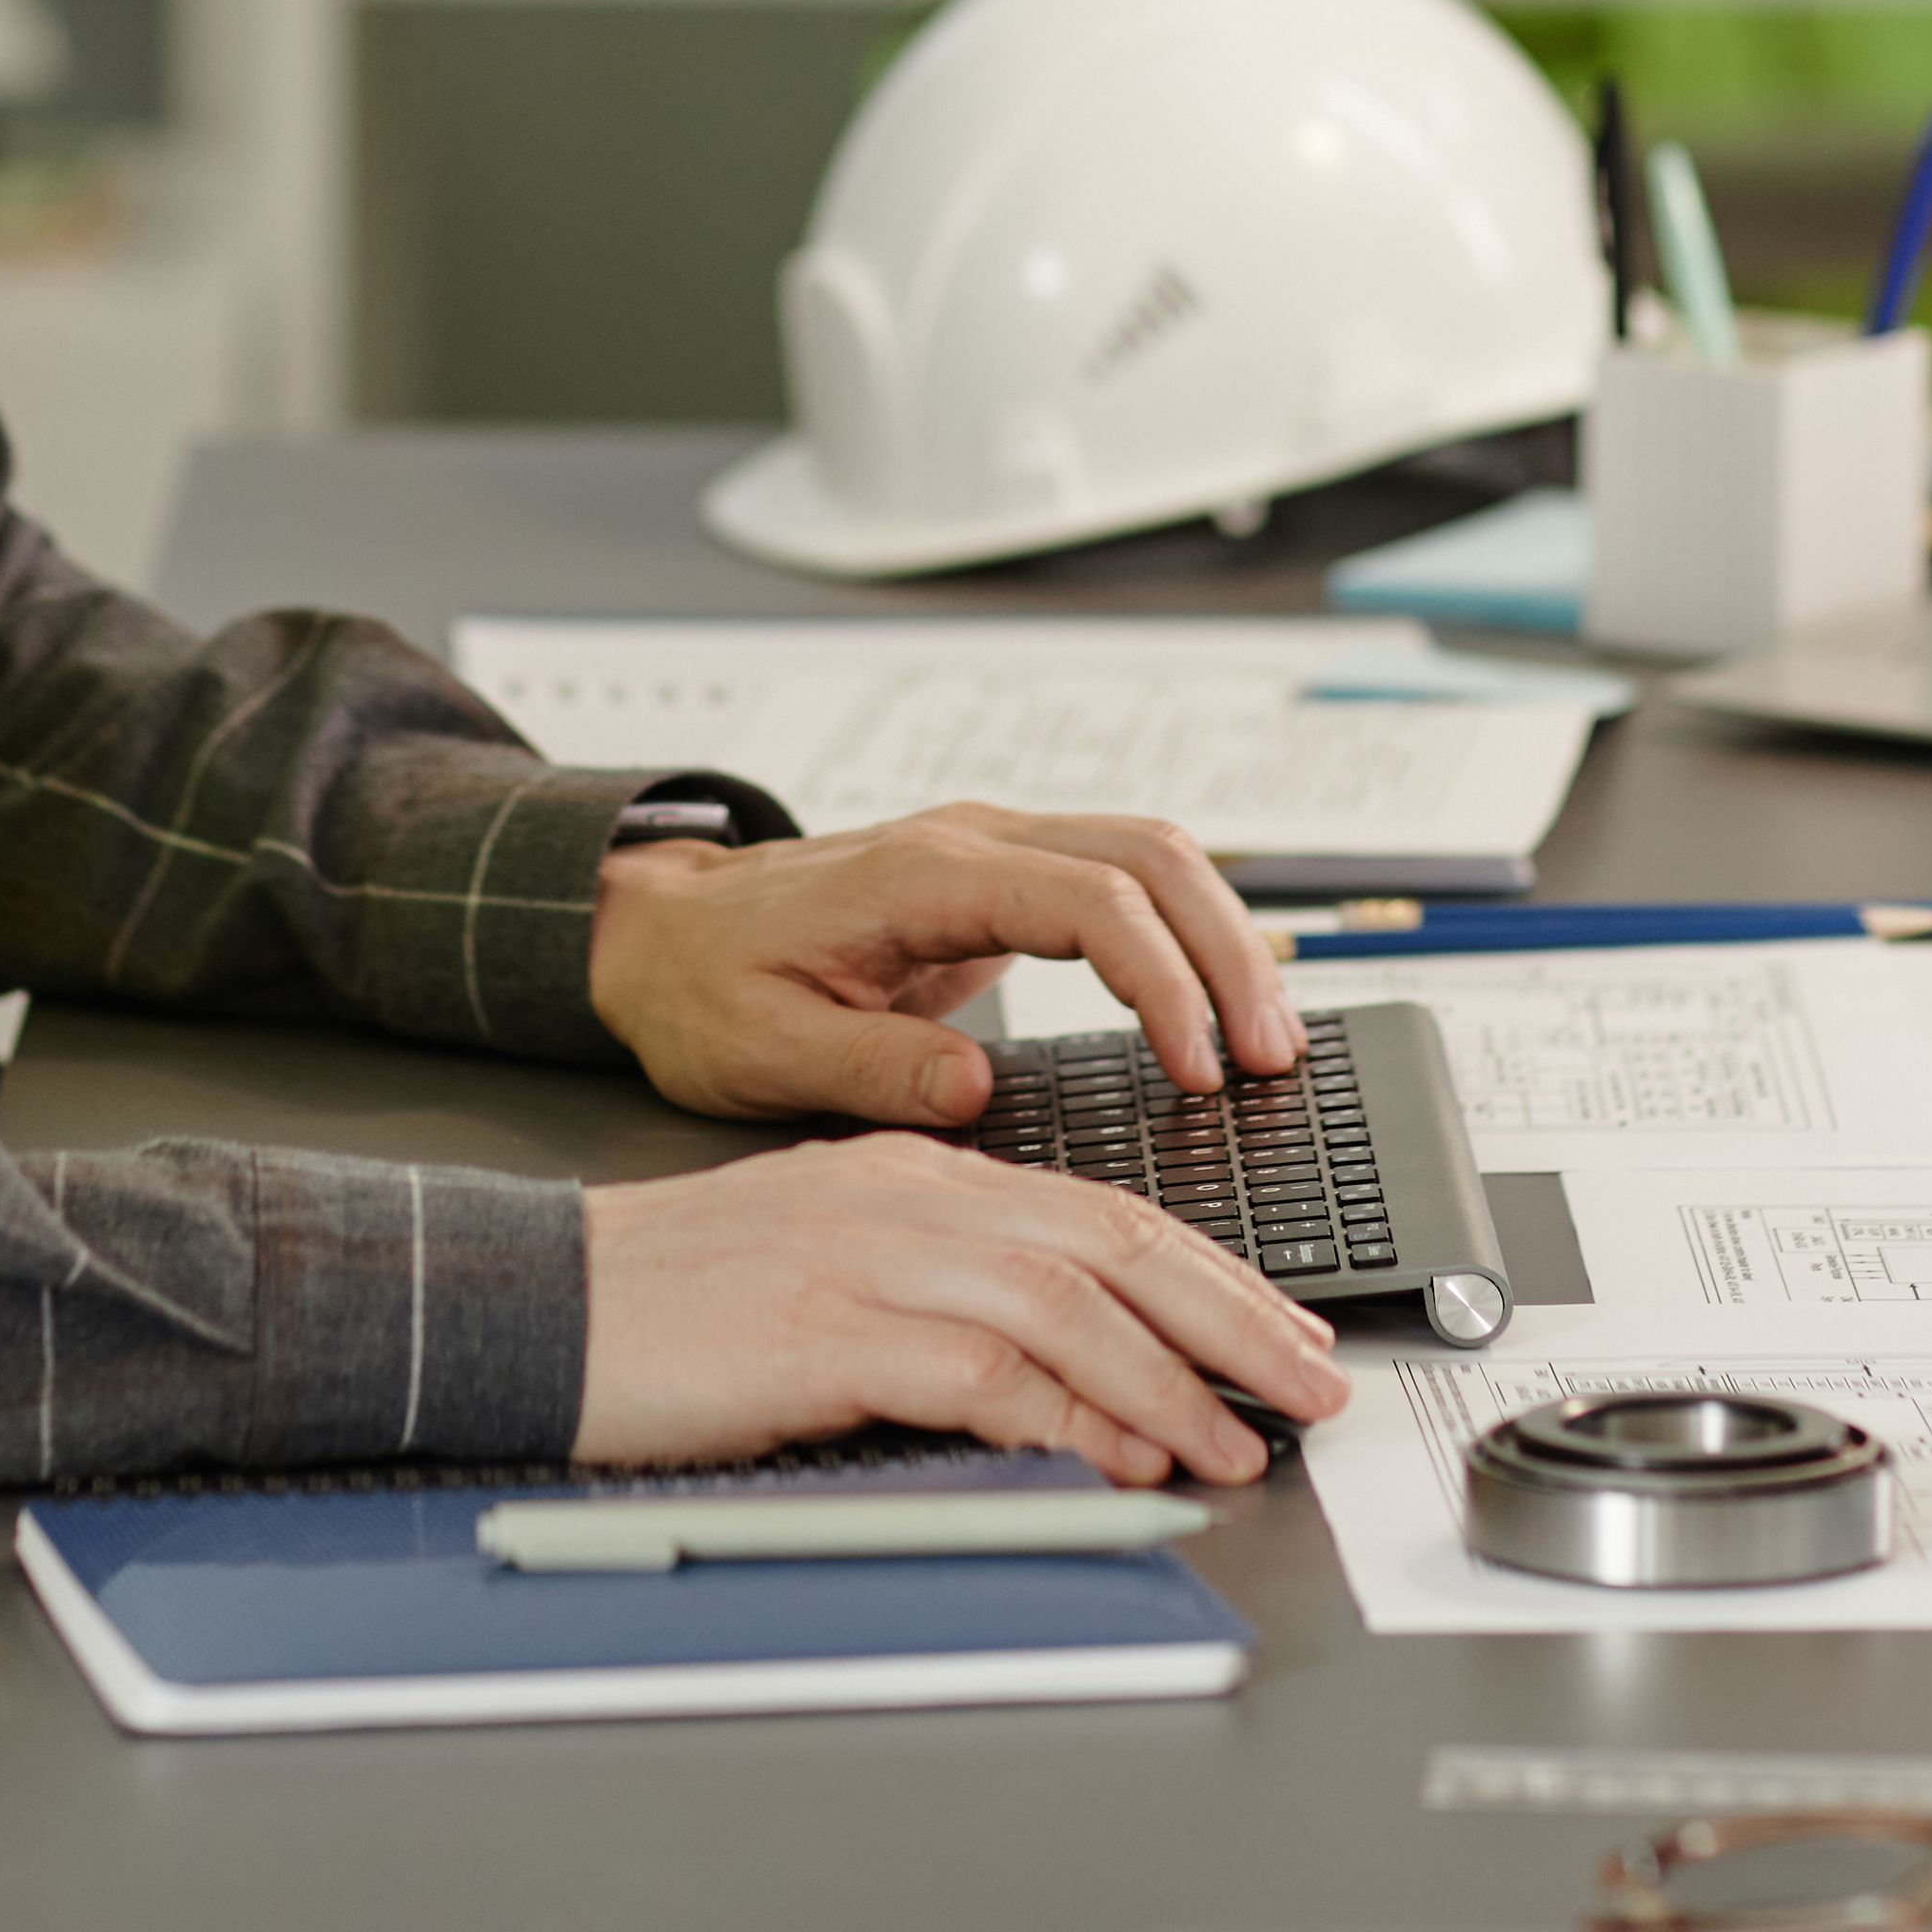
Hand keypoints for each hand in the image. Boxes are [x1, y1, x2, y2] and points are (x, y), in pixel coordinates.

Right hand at [577, 1136, 1352, 1482]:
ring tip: (1240, 1443)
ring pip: (1069, 1300)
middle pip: (1112, 1237)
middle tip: (1314, 1380)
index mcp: (911, 1169)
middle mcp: (906, 1193)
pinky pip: (985, 1368)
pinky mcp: (828, 1323)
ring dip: (1174, 1379)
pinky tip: (1121, 1456)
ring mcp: (868, 1251)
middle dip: (1234, 1314)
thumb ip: (939, 1298)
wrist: (536, 1300)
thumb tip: (1064, 1377)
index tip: (1279, 1330)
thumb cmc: (670, 1304)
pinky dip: (1070, 1415)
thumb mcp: (825, 1268)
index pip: (1096, 1208)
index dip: (1207, 1271)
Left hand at [585, 803, 1298, 1126]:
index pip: (1087, 899)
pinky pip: (1124, 884)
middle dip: (1229, 951)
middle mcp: (970, 841)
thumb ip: (868, 1068)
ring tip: (1268, 1041)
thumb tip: (972, 1089)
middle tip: (1273, 1059)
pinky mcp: (1002, 882)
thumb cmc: (703, 988)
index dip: (1162, 981)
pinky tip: (1215, 1007)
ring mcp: (992, 852)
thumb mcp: (762, 1049)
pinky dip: (1187, 935)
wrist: (659, 935)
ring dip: (1223, 937)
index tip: (1196, 1069)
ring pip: (1153, 854)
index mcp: (918, 875)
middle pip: (1150, 854)